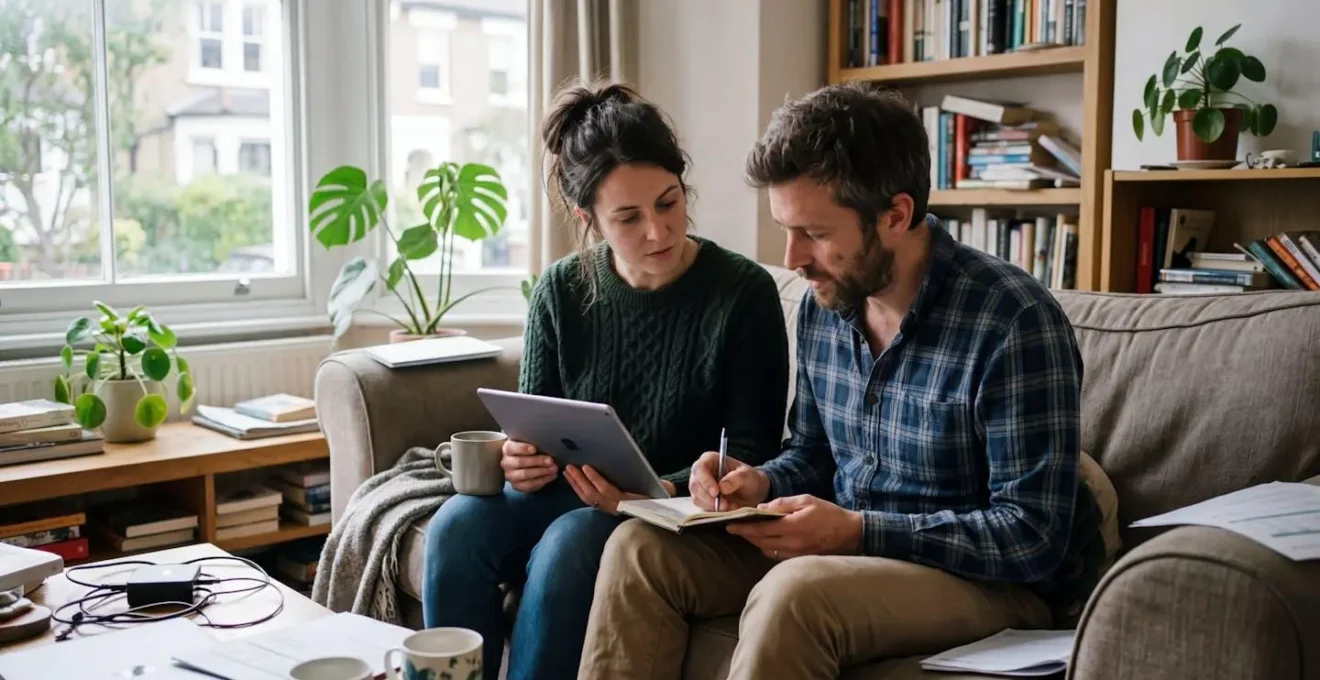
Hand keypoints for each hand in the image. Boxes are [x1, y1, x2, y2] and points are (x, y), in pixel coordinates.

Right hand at [500, 439, 557, 492]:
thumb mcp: (528, 443)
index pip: (511, 448)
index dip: (522, 448)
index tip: (534, 449)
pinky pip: (529, 485)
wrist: (522, 463)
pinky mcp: (516, 486)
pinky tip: (551, 476)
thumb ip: (534, 442)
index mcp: (507, 449)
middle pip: (520, 462)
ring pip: (525, 474)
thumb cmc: (528, 450)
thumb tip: (547, 443)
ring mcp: (510, 475)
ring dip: (542, 472)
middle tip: (551, 460)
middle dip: (537, 461)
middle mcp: (506, 463)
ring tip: (553, 469)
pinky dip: (542, 480)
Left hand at [563, 464, 674, 513]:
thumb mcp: (663, 490)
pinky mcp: (604, 507)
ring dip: (576, 484)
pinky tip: (572, 478)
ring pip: (587, 498)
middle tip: (569, 466)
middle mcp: (616, 508)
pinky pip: (588, 499)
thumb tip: (659, 481)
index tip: (586, 467)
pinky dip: (578, 488)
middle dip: (579, 480)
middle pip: (592, 495)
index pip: (608, 491)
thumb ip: (660, 487)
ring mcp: (609, 509)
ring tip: (567, 470)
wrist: (661, 512)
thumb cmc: (661, 496)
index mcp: (628, 503)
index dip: (596, 480)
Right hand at [690, 451, 769, 511]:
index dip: (705, 481)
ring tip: (730, 506)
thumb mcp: (747, 475)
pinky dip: (714, 510)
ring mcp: (700, 487)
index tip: (716, 492)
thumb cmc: (749, 478)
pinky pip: (701, 507)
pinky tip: (727, 509)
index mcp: (710, 460)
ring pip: (697, 498)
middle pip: (695, 485)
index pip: (700, 468)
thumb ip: (736, 478)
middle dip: (708, 497)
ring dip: (712, 505)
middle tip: (724, 505)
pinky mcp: (702, 500)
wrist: (752, 492)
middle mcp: (701, 472)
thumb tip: (721, 487)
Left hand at [726, 495, 862, 559]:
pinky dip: (768, 548)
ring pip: (767, 550)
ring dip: (756, 542)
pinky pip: (777, 556)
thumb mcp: (806, 500)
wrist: (849, 534)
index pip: (760, 529)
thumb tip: (761, 508)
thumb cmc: (829, 513)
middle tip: (734, 528)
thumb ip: (783, 504)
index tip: (729, 525)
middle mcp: (791, 543)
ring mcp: (795, 554)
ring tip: (749, 533)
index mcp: (792, 526)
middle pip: (760, 541)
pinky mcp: (799, 559)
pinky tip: (766, 540)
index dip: (743, 528)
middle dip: (745, 535)